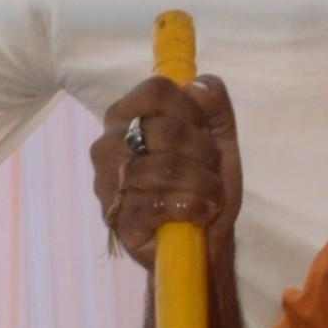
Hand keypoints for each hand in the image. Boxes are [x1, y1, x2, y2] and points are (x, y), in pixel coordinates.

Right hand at [93, 72, 243, 271]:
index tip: (204, 132)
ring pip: (166, 168)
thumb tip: (197, 87)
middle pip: (166, 131)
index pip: (156, 91)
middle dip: (204, 153)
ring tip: (211, 196)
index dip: (191, 110)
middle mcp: (108, 145)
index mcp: (126, 116)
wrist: (201, 241)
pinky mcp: (118, 218)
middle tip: (212, 171)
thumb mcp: (219, 138)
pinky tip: (201, 213)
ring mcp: (108, 183)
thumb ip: (214, 104)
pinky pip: (161, 203)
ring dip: (203, 184)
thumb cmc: (203, 183)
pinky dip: (194, 207)